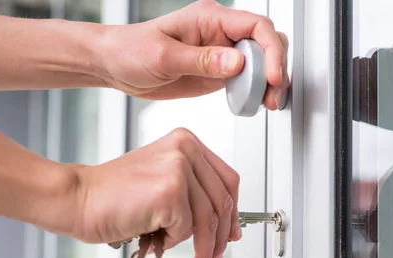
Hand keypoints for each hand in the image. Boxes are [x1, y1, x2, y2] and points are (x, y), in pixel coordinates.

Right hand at [72, 128, 240, 257]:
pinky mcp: (171, 190)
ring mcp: (179, 167)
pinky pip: (187, 229)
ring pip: (208, 219)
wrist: (78, 200)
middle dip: (221, 237)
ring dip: (204, 249)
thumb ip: (195, 195)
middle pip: (222, 201)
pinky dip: (173, 241)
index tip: (231, 233)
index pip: (227, 180)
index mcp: (186, 142)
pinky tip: (157, 239)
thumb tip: (226, 225)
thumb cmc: (113, 196)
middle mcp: (185, 149)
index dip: (233, 211)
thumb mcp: (162, 183)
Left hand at [97, 0, 288, 109]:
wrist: (115, 65)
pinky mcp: (218, 72)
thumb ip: (202, 60)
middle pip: (266, 42)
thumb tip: (237, 63)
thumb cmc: (130, 50)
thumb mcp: (164, 56)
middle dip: (277, 68)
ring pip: (262, 62)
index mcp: (210, 18)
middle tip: (272, 95)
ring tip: (268, 103)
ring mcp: (222, 53)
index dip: (271, 51)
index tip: (272, 77)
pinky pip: (248, 78)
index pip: (256, 26)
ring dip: (270, 83)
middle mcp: (220, 33)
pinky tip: (255, 103)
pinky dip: (257, 91)